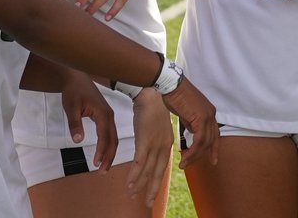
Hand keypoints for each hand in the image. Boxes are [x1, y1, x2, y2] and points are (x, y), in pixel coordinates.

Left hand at [59, 71, 116, 171]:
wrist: (76, 78)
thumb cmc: (73, 91)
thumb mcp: (71, 107)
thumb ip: (75, 124)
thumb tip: (78, 140)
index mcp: (102, 113)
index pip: (105, 136)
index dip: (101, 151)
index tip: (96, 164)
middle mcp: (109, 115)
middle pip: (113, 139)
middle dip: (109, 156)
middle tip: (102, 172)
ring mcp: (108, 115)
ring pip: (113, 137)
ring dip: (110, 152)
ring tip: (103, 166)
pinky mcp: (105, 115)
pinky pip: (110, 133)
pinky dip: (108, 144)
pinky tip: (104, 152)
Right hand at [128, 89, 172, 206]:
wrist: (151, 95)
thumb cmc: (153, 108)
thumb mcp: (159, 126)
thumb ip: (157, 139)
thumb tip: (152, 146)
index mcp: (167, 143)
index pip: (162, 167)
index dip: (157, 180)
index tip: (153, 191)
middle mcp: (163, 147)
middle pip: (157, 172)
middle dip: (152, 189)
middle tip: (148, 203)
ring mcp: (154, 145)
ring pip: (147, 170)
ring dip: (139, 185)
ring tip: (133, 196)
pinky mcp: (144, 141)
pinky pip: (139, 162)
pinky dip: (134, 174)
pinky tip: (129, 184)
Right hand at [161, 77, 218, 168]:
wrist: (171, 85)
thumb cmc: (174, 95)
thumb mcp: (186, 112)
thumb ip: (192, 122)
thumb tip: (192, 131)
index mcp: (209, 112)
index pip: (214, 134)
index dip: (214, 148)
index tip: (213, 160)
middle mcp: (211, 114)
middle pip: (211, 140)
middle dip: (203, 155)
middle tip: (191, 164)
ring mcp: (207, 116)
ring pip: (205, 143)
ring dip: (194, 156)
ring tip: (184, 164)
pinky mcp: (201, 119)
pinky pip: (199, 141)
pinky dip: (192, 151)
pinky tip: (185, 157)